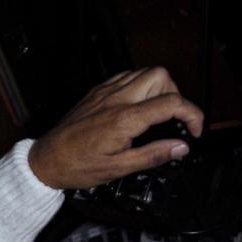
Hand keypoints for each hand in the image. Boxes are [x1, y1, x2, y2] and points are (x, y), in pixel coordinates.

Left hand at [28, 68, 203, 189]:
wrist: (46, 160)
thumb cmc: (76, 166)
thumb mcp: (119, 168)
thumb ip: (153, 155)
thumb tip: (181, 147)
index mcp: (124, 119)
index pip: (171, 103)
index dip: (192, 115)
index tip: (194, 130)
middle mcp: (116, 99)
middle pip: (161, 75)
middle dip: (175, 94)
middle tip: (172, 118)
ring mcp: (105, 92)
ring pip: (144, 72)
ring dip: (158, 88)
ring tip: (156, 113)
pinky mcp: (97, 92)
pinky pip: (126, 77)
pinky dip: (139, 86)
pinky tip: (137, 106)